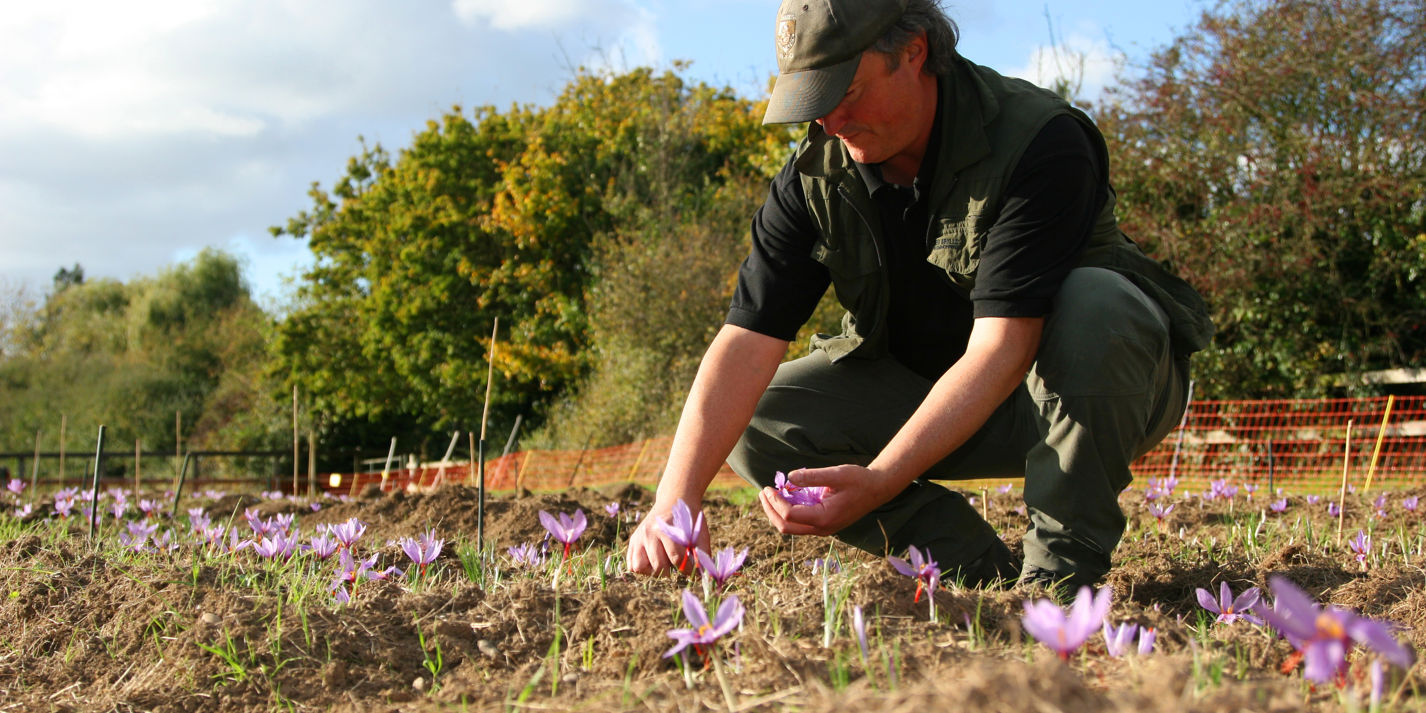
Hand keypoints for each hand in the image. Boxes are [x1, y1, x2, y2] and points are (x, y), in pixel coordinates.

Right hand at [625, 499, 710, 575]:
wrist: (673, 500)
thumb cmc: (688, 519)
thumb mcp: (699, 532)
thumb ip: (702, 553)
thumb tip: (703, 575)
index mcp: (665, 530)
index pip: (676, 559)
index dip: (687, 569)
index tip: (693, 572)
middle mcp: (648, 534)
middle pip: (658, 566)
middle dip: (670, 571)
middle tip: (676, 564)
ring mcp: (638, 538)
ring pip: (640, 567)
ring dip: (653, 570)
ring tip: (663, 563)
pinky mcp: (633, 541)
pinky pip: (631, 564)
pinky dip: (642, 568)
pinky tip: (653, 562)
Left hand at [757, 464, 897, 536]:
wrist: (877, 489)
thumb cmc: (859, 480)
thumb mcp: (837, 474)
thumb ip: (812, 476)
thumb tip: (789, 477)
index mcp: (824, 518)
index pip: (790, 515)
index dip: (775, 502)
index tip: (769, 488)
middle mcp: (822, 528)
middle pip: (786, 527)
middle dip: (770, 510)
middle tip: (763, 492)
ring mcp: (823, 529)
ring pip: (791, 528)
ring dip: (777, 513)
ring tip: (770, 495)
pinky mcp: (823, 525)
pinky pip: (799, 524)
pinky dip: (787, 513)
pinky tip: (785, 497)